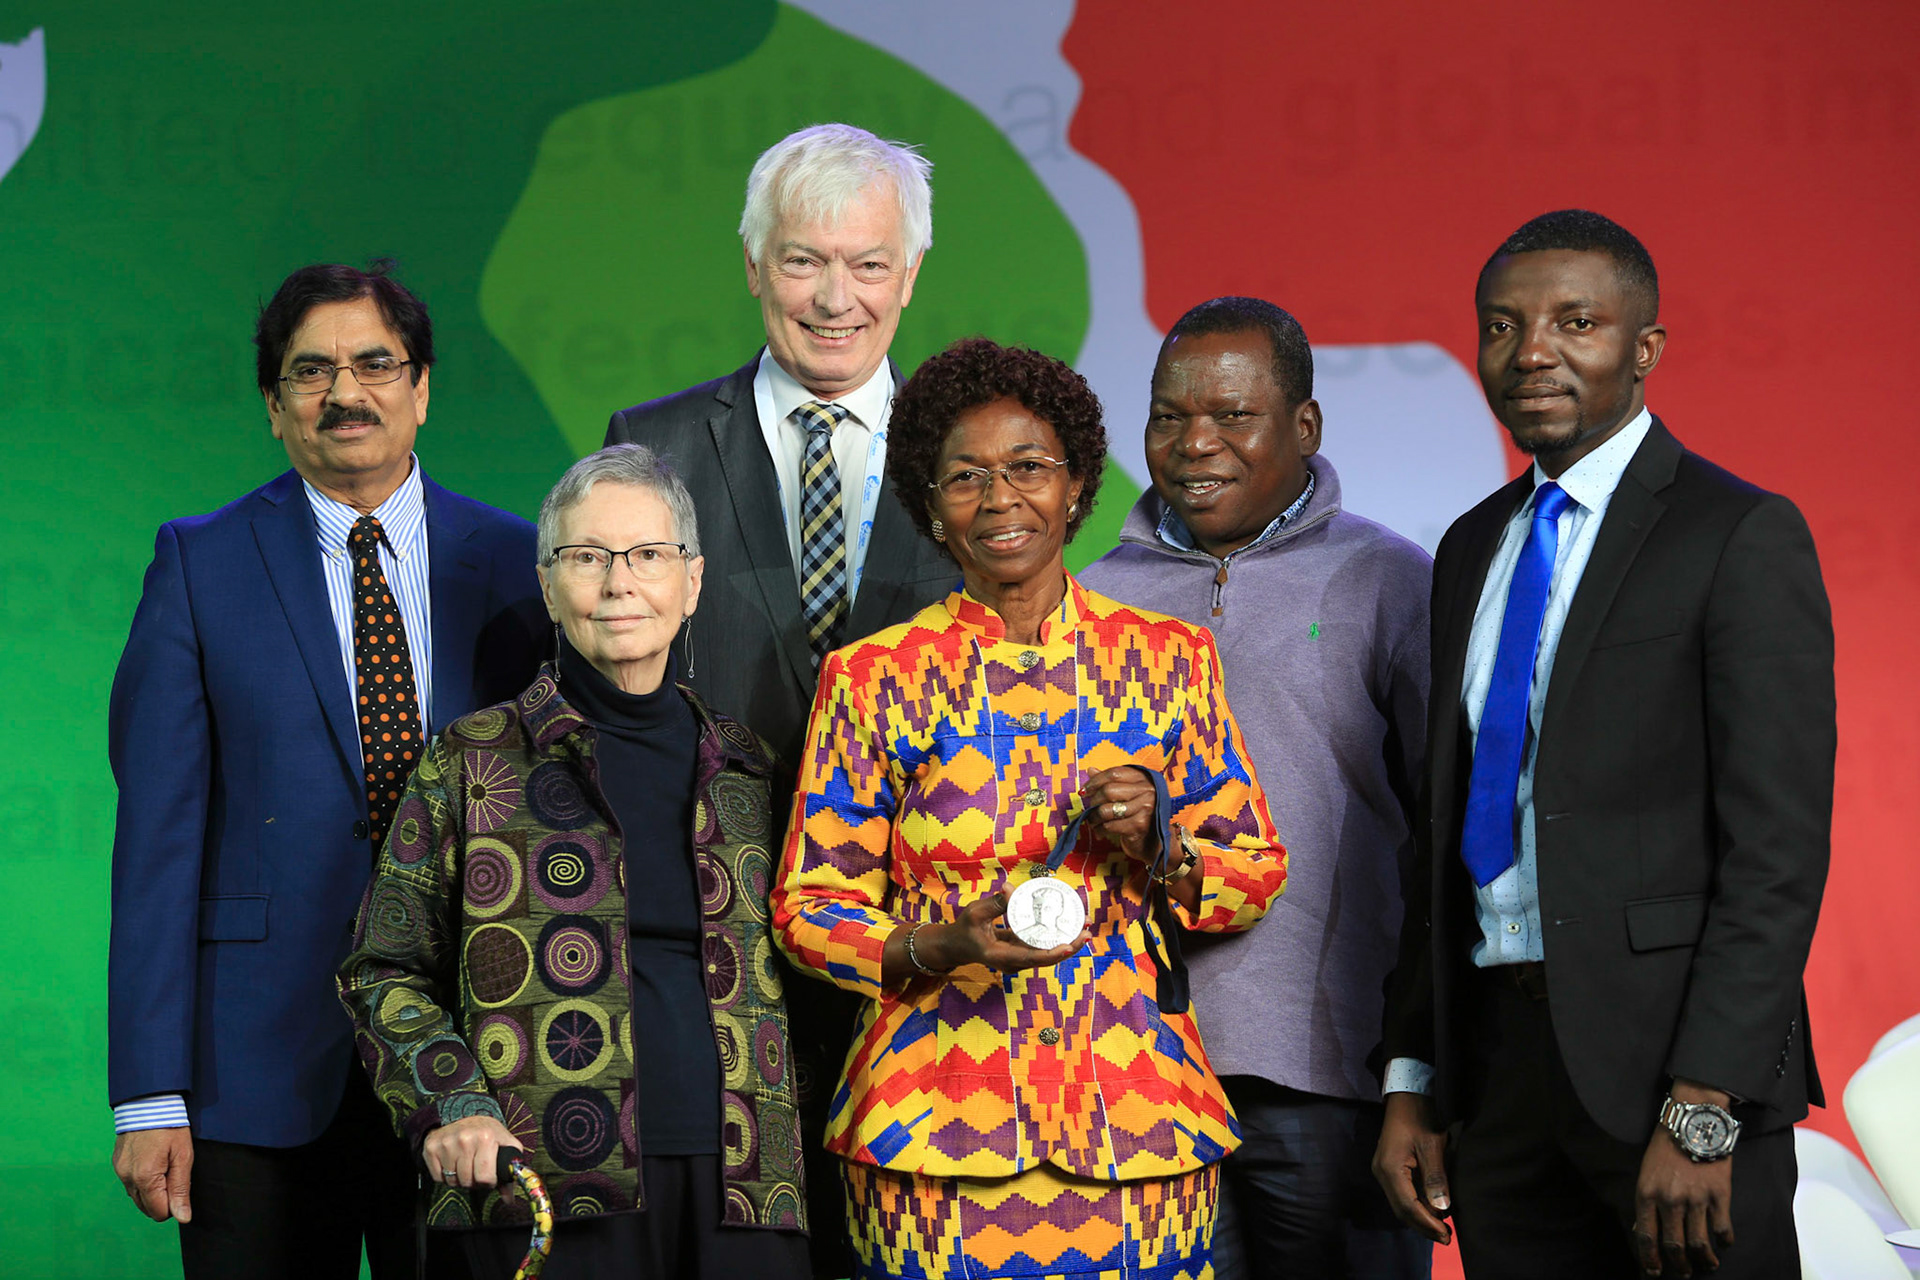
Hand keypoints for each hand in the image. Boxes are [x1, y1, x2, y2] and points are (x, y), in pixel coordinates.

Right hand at [114, 1126, 192, 1223]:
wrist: (149, 1102)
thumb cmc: (170, 1127)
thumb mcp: (183, 1156)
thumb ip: (181, 1189)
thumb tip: (182, 1217)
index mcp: (144, 1178)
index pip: (158, 1212)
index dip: (173, 1206)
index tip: (180, 1187)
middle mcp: (127, 1179)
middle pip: (145, 1208)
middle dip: (162, 1199)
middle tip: (173, 1174)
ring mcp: (119, 1171)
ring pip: (137, 1197)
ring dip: (151, 1191)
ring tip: (163, 1166)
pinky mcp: (116, 1164)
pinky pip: (129, 1183)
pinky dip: (142, 1181)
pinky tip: (152, 1162)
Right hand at [422, 1115, 522, 1196]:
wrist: (461, 1114)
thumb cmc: (486, 1132)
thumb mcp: (504, 1143)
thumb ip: (510, 1169)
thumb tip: (510, 1201)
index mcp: (486, 1137)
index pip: (485, 1177)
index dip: (488, 1182)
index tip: (489, 1176)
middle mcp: (465, 1139)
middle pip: (468, 1181)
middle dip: (474, 1181)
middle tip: (476, 1170)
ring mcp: (446, 1143)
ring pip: (452, 1181)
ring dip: (459, 1179)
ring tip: (464, 1165)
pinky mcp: (431, 1148)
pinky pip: (438, 1178)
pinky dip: (445, 1176)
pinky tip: (452, 1162)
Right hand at [904, 893, 1089, 977]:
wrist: (957, 946)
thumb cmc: (964, 929)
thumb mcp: (975, 913)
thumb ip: (995, 903)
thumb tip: (1009, 888)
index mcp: (1000, 956)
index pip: (1030, 958)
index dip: (1051, 954)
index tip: (1069, 946)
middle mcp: (1013, 962)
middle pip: (1046, 957)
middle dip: (1069, 945)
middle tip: (1087, 931)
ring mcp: (1019, 960)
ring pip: (1048, 952)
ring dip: (1067, 939)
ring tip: (1085, 923)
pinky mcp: (1022, 952)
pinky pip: (1043, 946)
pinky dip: (1056, 935)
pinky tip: (1070, 922)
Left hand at [1081, 767, 1160, 863]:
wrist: (1153, 838)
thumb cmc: (1137, 812)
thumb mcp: (1126, 793)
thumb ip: (1110, 781)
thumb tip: (1091, 770)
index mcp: (1143, 778)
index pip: (1114, 773)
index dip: (1095, 781)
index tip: (1084, 791)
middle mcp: (1147, 790)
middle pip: (1109, 791)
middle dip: (1094, 801)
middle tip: (1090, 809)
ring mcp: (1145, 808)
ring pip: (1107, 810)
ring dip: (1094, 817)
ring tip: (1093, 821)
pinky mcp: (1139, 826)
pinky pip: (1110, 825)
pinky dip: (1100, 829)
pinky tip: (1100, 831)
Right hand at [1372, 1091, 1451, 1244]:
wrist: (1406, 1093)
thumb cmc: (1420, 1115)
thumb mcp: (1431, 1145)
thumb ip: (1435, 1178)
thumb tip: (1441, 1209)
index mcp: (1390, 1169)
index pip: (1408, 1207)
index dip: (1427, 1224)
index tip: (1446, 1235)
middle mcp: (1382, 1173)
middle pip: (1401, 1210)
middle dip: (1423, 1226)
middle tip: (1446, 1238)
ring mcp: (1384, 1171)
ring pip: (1401, 1204)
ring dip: (1421, 1218)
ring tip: (1442, 1228)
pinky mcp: (1389, 1167)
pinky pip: (1402, 1194)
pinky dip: (1417, 1205)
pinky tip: (1432, 1210)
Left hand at [1633, 1084, 1734, 1276]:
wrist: (1693, 1121)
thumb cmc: (1665, 1146)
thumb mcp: (1646, 1172)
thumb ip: (1647, 1201)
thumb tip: (1644, 1231)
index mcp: (1647, 1193)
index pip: (1646, 1236)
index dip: (1650, 1259)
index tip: (1654, 1272)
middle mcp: (1670, 1200)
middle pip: (1674, 1246)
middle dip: (1679, 1265)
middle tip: (1684, 1273)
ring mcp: (1696, 1199)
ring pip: (1699, 1243)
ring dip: (1703, 1260)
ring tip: (1706, 1265)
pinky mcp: (1720, 1195)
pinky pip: (1723, 1228)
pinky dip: (1724, 1241)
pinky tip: (1724, 1244)